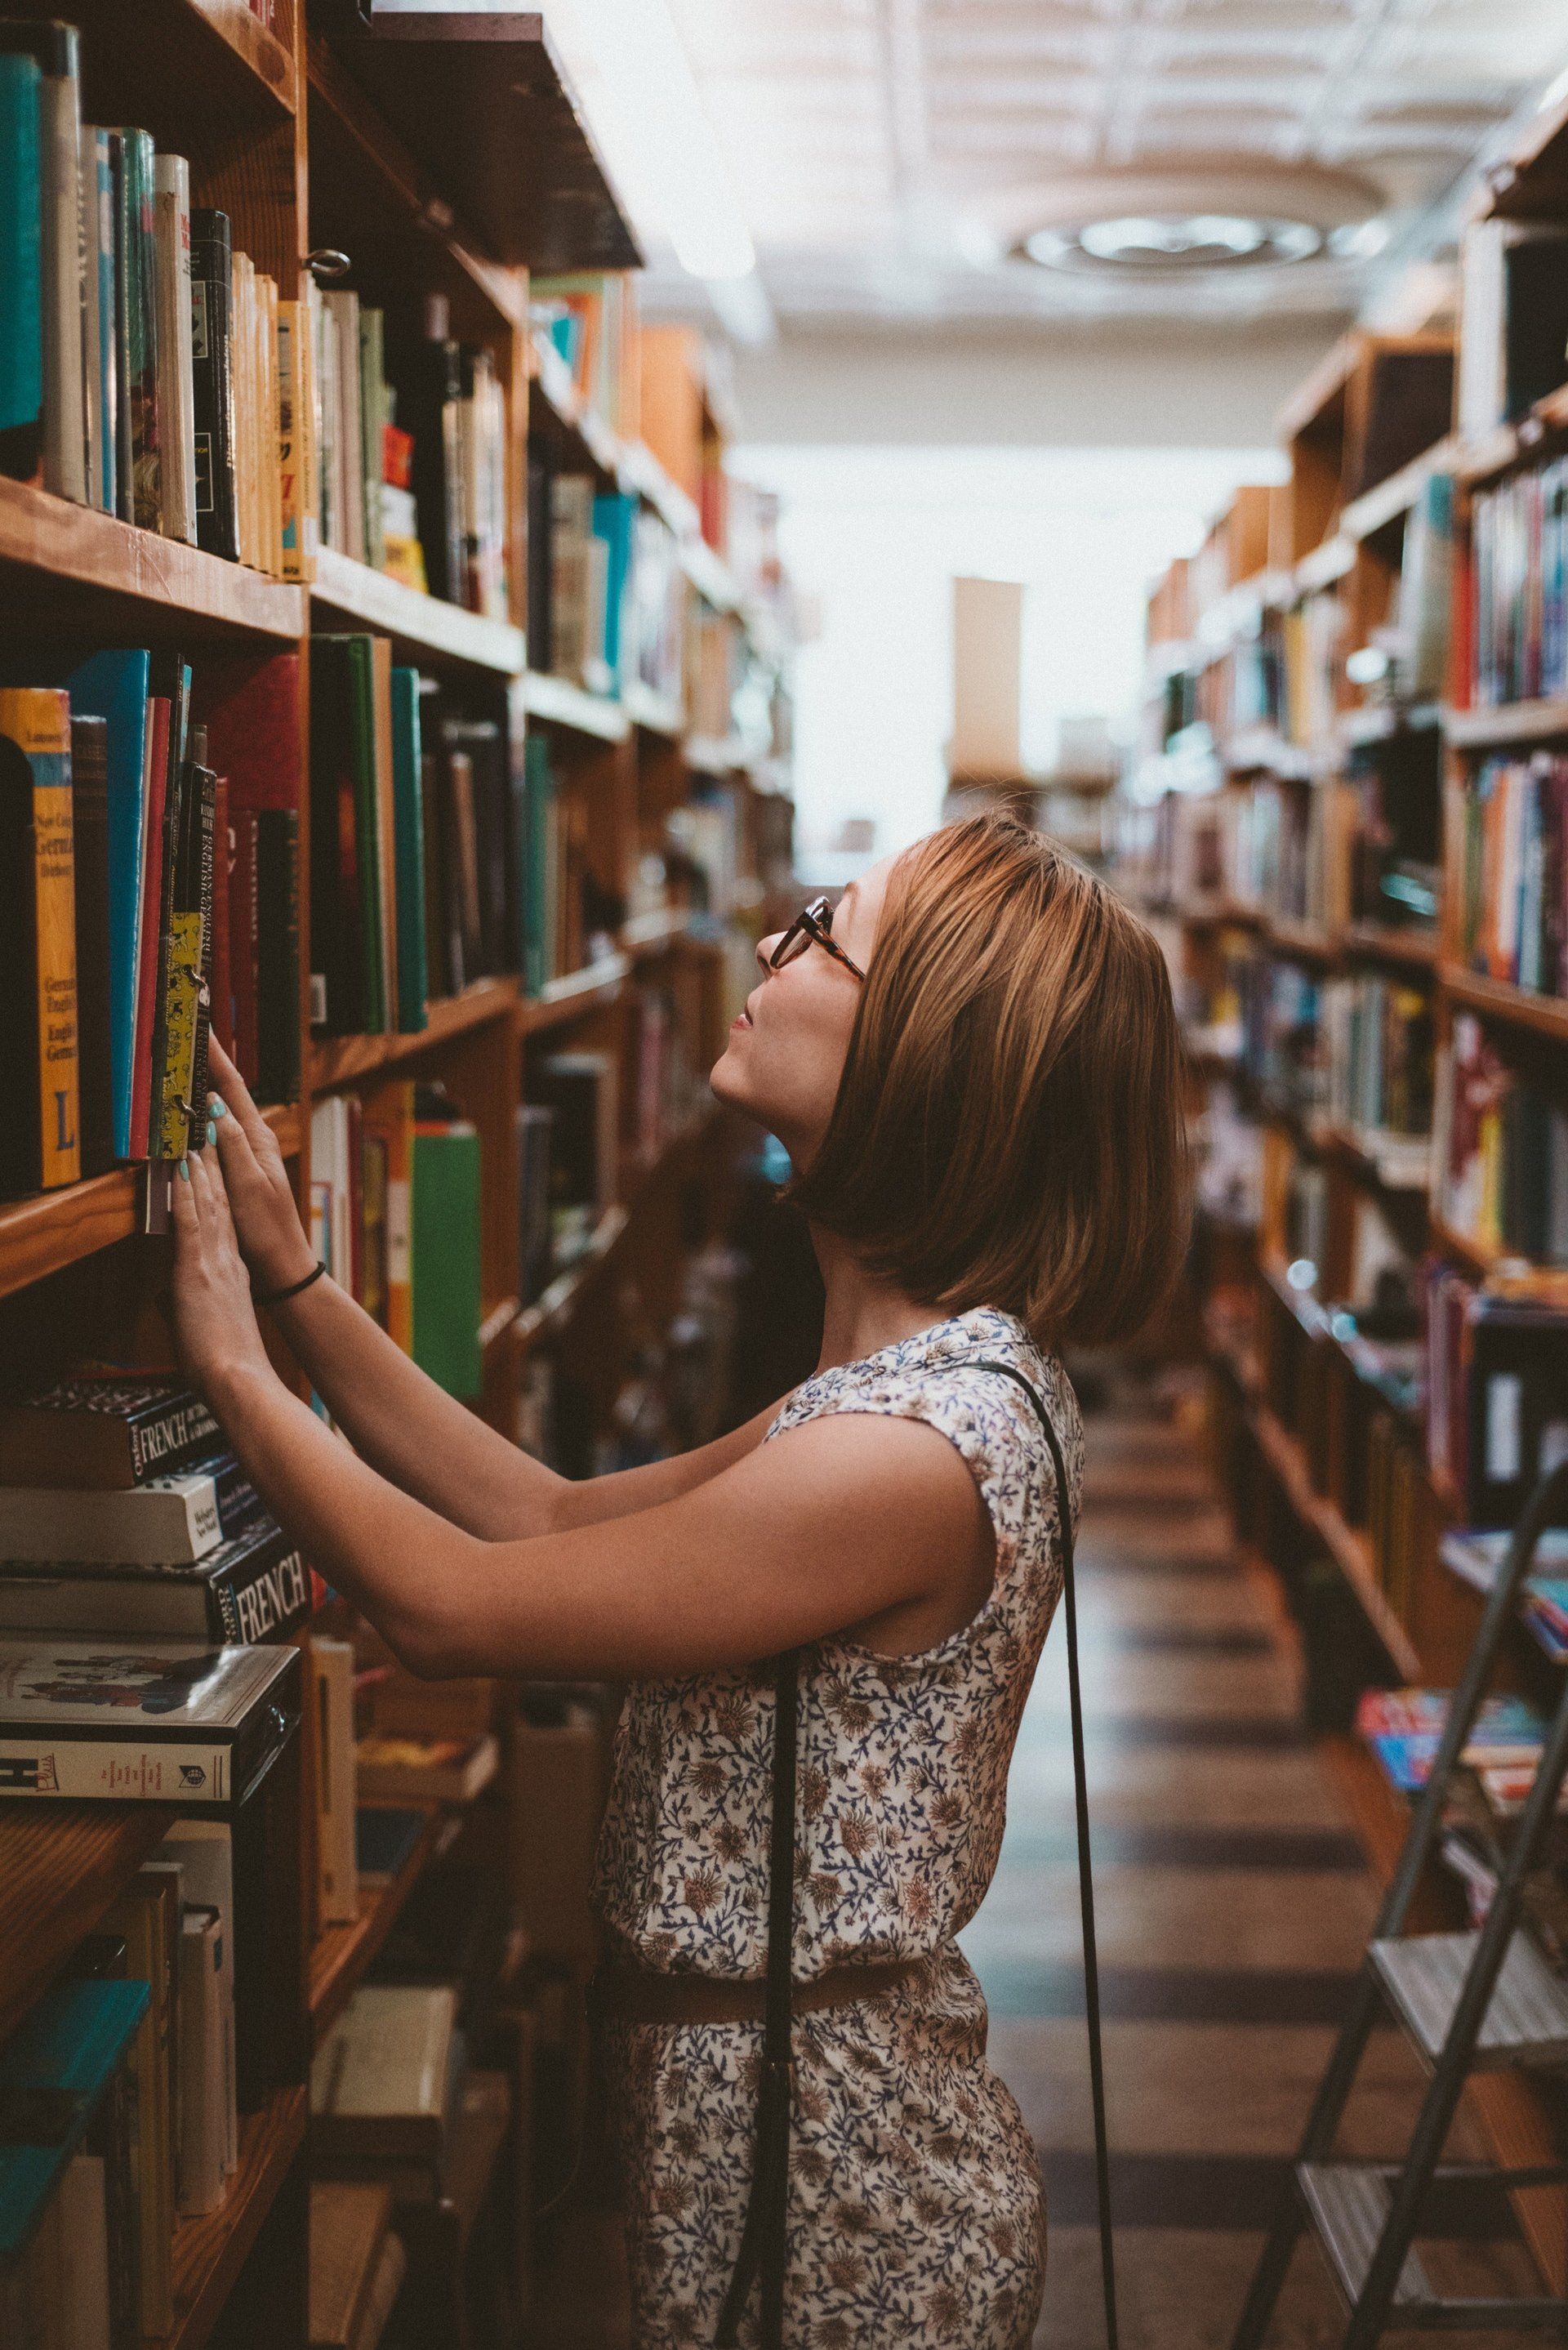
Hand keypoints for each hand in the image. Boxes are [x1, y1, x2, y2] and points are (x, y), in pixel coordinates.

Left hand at [168, 1146, 275, 1401]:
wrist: (238, 1379)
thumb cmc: (226, 1367)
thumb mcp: (204, 1328)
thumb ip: (183, 1309)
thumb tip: (165, 1303)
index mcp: (233, 1275)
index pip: (223, 1224)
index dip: (218, 1192)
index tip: (213, 1165)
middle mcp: (227, 1261)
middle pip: (220, 1204)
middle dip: (213, 1167)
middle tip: (209, 1134)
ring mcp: (214, 1262)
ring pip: (208, 1204)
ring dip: (202, 1168)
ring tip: (198, 1137)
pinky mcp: (196, 1269)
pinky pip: (191, 1220)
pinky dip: (187, 1192)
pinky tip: (182, 1169)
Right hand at [205, 1036, 316, 1292]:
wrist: (281, 1265)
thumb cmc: (267, 1229)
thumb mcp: (248, 1185)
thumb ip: (232, 1145)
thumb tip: (213, 1105)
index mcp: (259, 1138)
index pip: (233, 1087)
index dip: (216, 1056)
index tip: (201, 1028)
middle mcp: (255, 1140)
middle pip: (227, 1092)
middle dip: (208, 1062)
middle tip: (188, 1035)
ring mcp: (247, 1154)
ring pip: (220, 1111)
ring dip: (204, 1086)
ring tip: (185, 1062)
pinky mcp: (237, 1170)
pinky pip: (215, 1134)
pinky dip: (202, 1117)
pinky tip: (190, 1114)